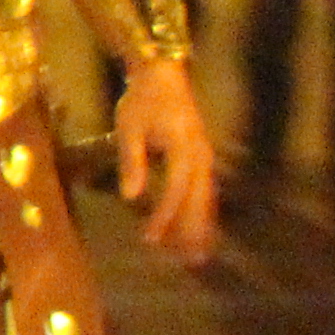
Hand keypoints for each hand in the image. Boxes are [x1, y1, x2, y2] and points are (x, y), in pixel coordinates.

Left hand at [114, 58, 219, 263]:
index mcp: (183, 149)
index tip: (150, 239)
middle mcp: (200, 156)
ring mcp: (204, 156)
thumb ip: (132, 162)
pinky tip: (198, 227)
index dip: (163, 218)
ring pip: (205, 198)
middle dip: (191, 231)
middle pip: (198, 201)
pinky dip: (201, 210)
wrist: (163, 73)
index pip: (175, 192)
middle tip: (188, 261)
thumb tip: (130, 196)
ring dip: (201, 225)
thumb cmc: (141, 99)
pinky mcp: (202, 156)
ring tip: (197, 253)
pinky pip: (204, 189)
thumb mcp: (129, 128)